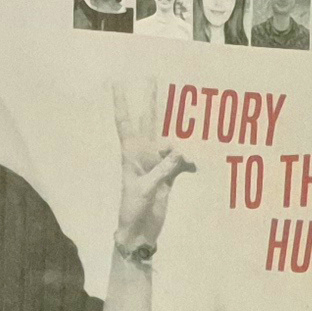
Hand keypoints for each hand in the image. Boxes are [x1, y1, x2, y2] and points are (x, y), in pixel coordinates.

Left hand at [109, 79, 194, 260]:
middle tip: (153, 78)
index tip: (118, 83)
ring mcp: (155, 164)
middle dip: (151, 101)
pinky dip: (187, 164)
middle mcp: (142, 155)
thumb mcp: (147, 188)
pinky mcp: (167, 176)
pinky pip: (180, 163)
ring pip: (169, 143)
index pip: (125, 123)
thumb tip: (180, 151)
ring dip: (177, 147)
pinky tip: (193, 168)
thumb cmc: (134, 210)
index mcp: (130, 155)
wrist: (139, 232)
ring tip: (184, 159)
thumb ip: (163, 168)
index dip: (122, 103)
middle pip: (148, 122)